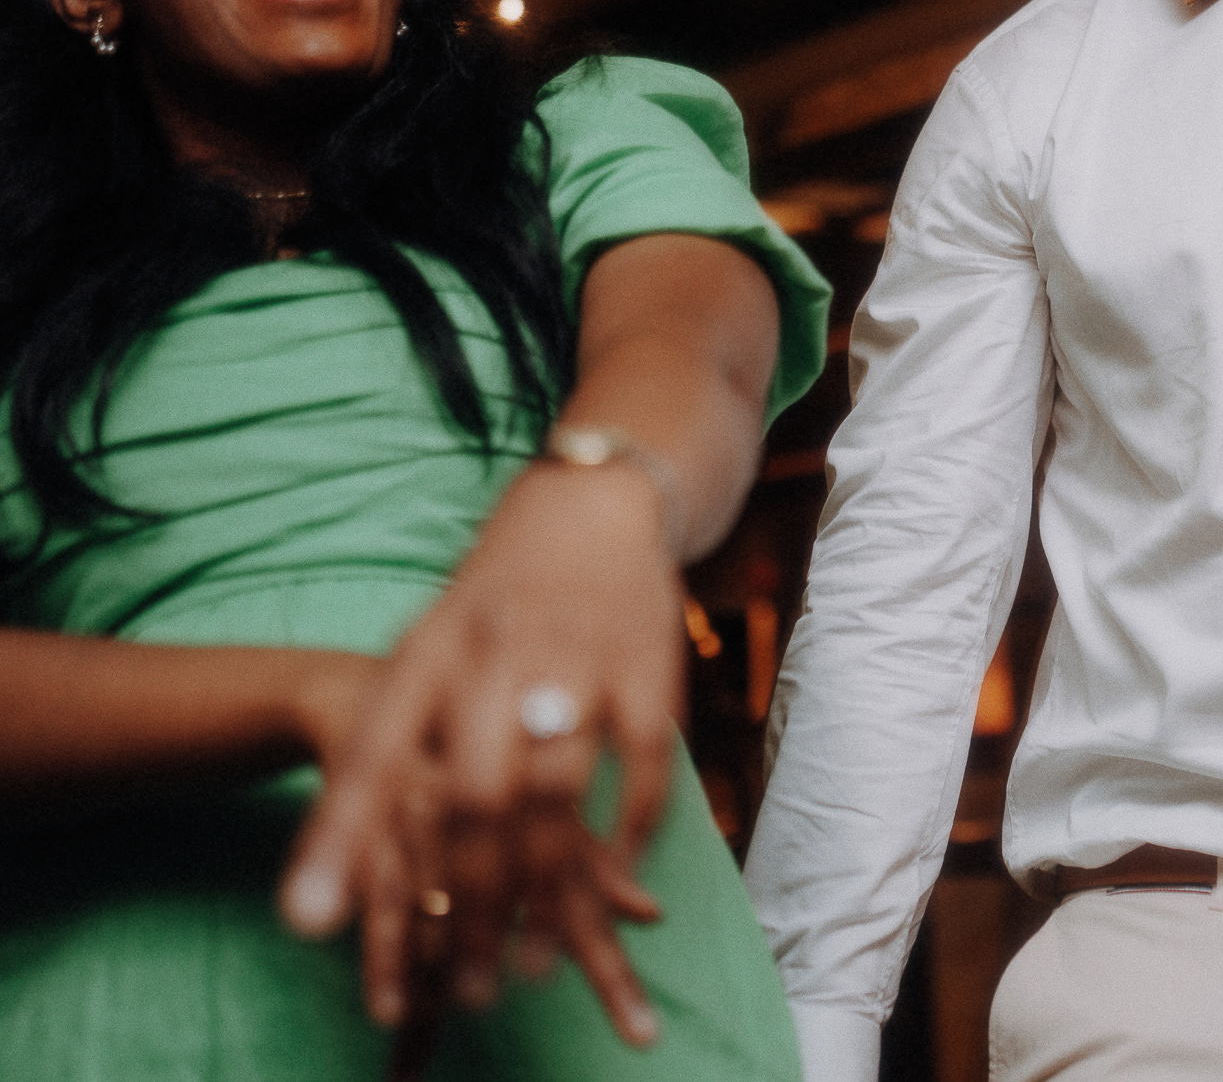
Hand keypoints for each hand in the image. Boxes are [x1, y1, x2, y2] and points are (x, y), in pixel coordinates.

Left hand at [279, 464, 678, 1049]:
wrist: (594, 504)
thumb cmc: (496, 596)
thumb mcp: (427, 647)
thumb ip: (392, 744)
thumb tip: (340, 865)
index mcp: (429, 650)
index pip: (372, 751)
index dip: (338, 838)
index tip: (306, 921)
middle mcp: (497, 654)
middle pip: (471, 796)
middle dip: (467, 900)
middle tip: (466, 985)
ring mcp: (577, 660)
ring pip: (554, 795)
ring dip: (544, 891)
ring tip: (531, 962)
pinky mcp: (648, 669)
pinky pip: (639, 771)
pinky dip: (626, 836)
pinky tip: (615, 883)